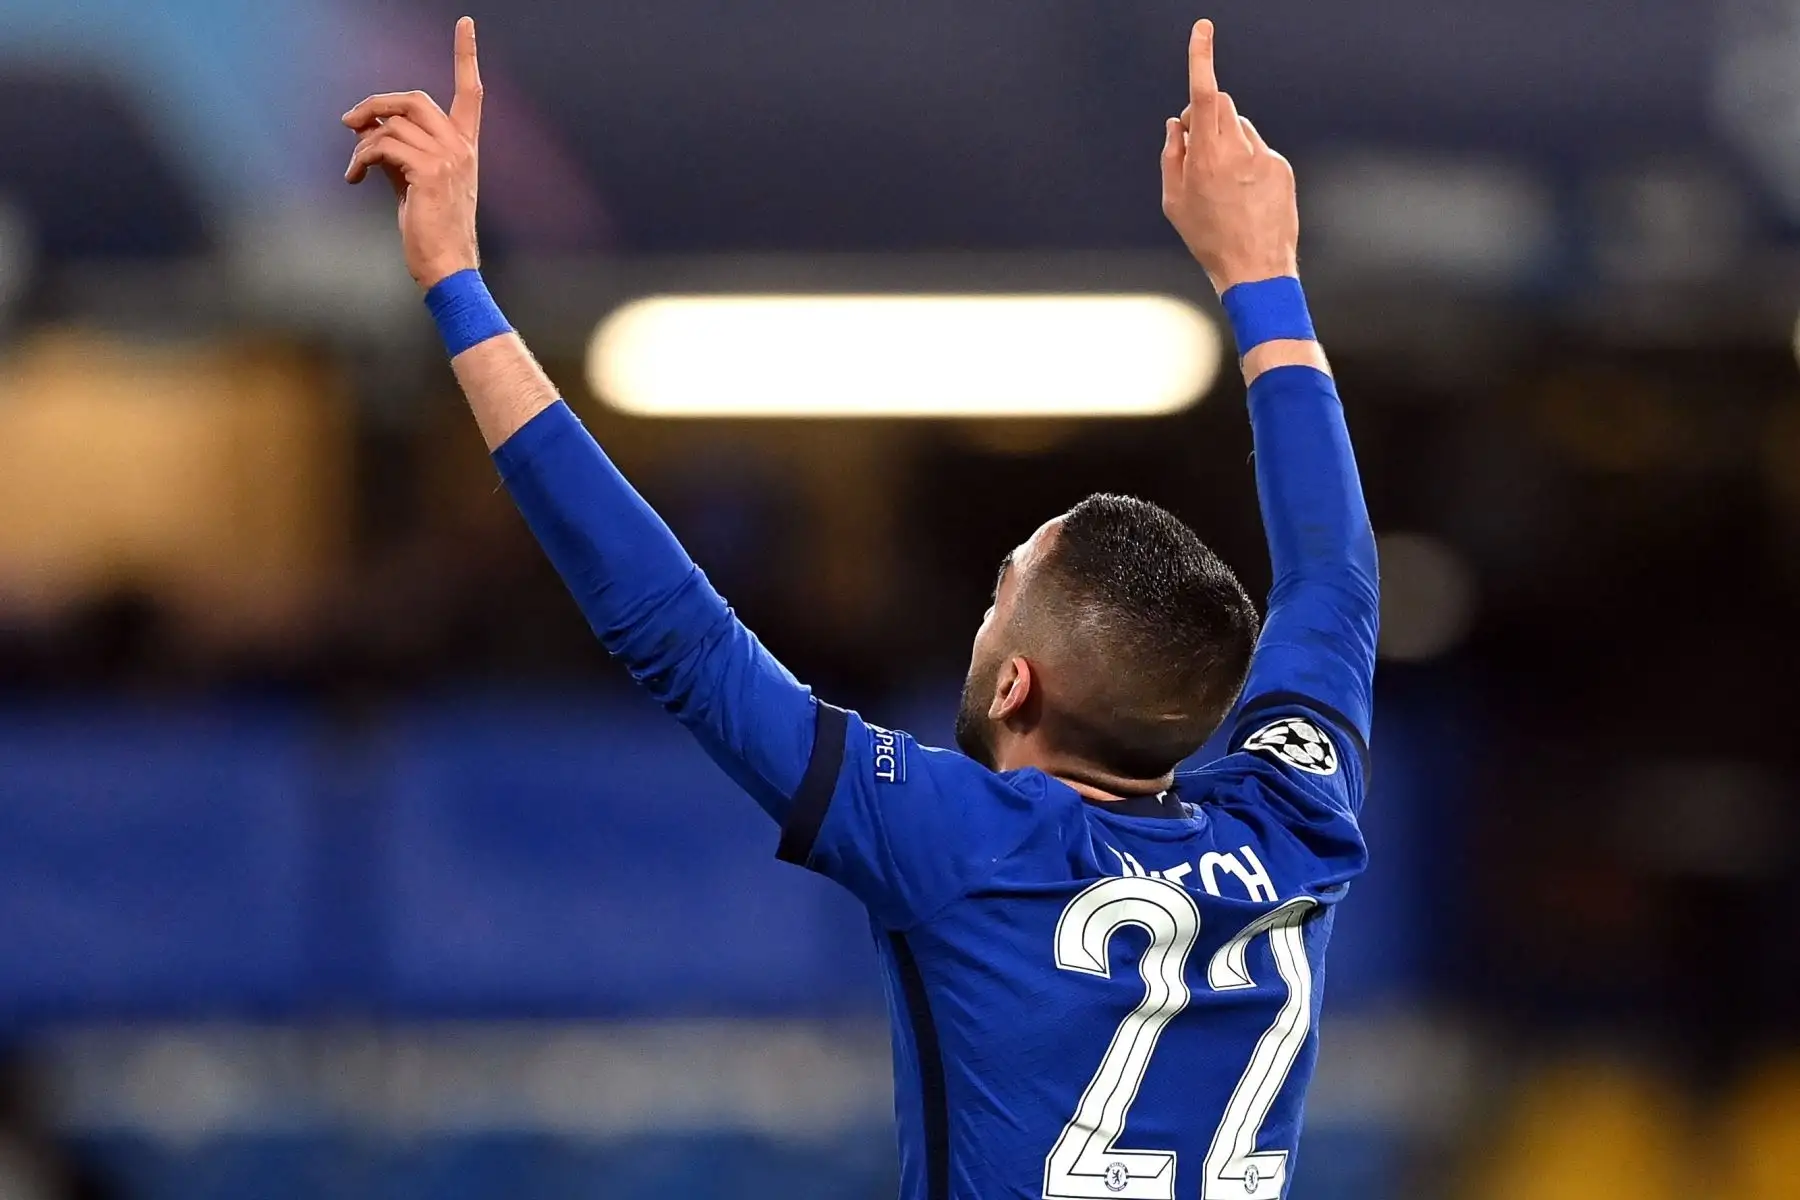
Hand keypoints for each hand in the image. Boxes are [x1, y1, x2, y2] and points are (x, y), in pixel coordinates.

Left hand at [342, 16, 483, 290]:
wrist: (448, 266)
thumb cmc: (432, 231)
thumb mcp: (416, 184)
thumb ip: (399, 152)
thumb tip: (365, 131)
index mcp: (464, 147)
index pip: (471, 92)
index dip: (466, 56)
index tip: (465, 24)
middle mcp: (461, 147)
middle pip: (414, 99)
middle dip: (376, 104)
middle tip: (349, 122)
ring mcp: (447, 157)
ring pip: (393, 122)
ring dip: (362, 139)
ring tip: (355, 166)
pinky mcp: (429, 172)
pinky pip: (382, 146)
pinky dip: (361, 158)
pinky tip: (355, 178)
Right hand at [1160, 20, 1298, 294]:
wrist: (1255, 268)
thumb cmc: (1208, 238)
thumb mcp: (1174, 201)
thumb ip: (1172, 155)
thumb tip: (1176, 122)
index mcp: (1207, 156)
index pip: (1204, 93)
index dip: (1201, 58)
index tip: (1203, 30)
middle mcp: (1238, 150)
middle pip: (1221, 106)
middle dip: (1206, 116)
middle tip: (1197, 149)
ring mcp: (1264, 157)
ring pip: (1240, 128)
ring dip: (1228, 143)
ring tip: (1225, 187)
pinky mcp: (1281, 167)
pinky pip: (1259, 150)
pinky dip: (1248, 164)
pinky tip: (1245, 196)